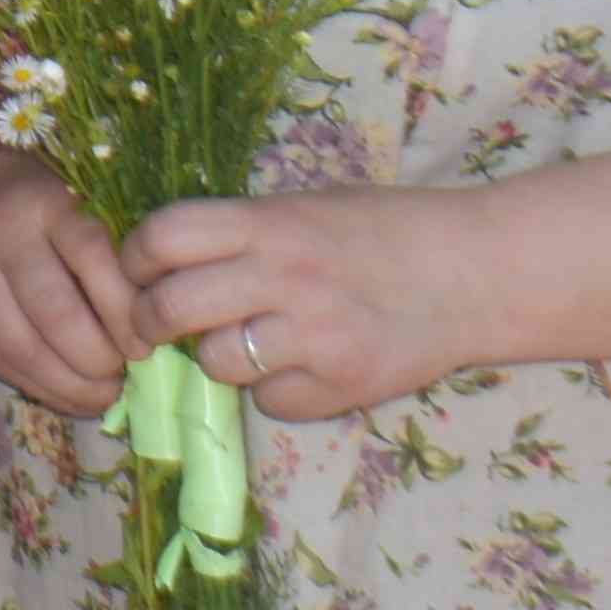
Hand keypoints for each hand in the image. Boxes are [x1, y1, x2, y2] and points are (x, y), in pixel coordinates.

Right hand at [0, 151, 147, 416]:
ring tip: (100, 395)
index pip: (91, 257)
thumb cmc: (42, 209)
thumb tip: (151, 336)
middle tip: (124, 378)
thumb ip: (111, 257)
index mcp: (44, 201)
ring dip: (69, 385)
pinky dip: (38, 386)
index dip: (125, 312)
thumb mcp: (78, 208)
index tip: (147, 346)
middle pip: (55, 313)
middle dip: (98, 360)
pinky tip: (66, 394)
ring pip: (22, 347)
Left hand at [124, 186, 484, 420]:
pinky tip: (304, 368)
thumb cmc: (385, 230)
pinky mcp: (340, 385)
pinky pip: (272, 401)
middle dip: (149, 323)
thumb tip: (165, 262)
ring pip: (217, 362)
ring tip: (251, 343)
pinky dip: (276, 392)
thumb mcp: (306, 208)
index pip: (163, 237)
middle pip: (171, 309)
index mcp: (268, 222)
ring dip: (219, 359)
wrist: (475, 272)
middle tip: (157, 328)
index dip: (134, 258)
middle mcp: (282, 276)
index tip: (136, 272)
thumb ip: (242, 233)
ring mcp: (311, 335)